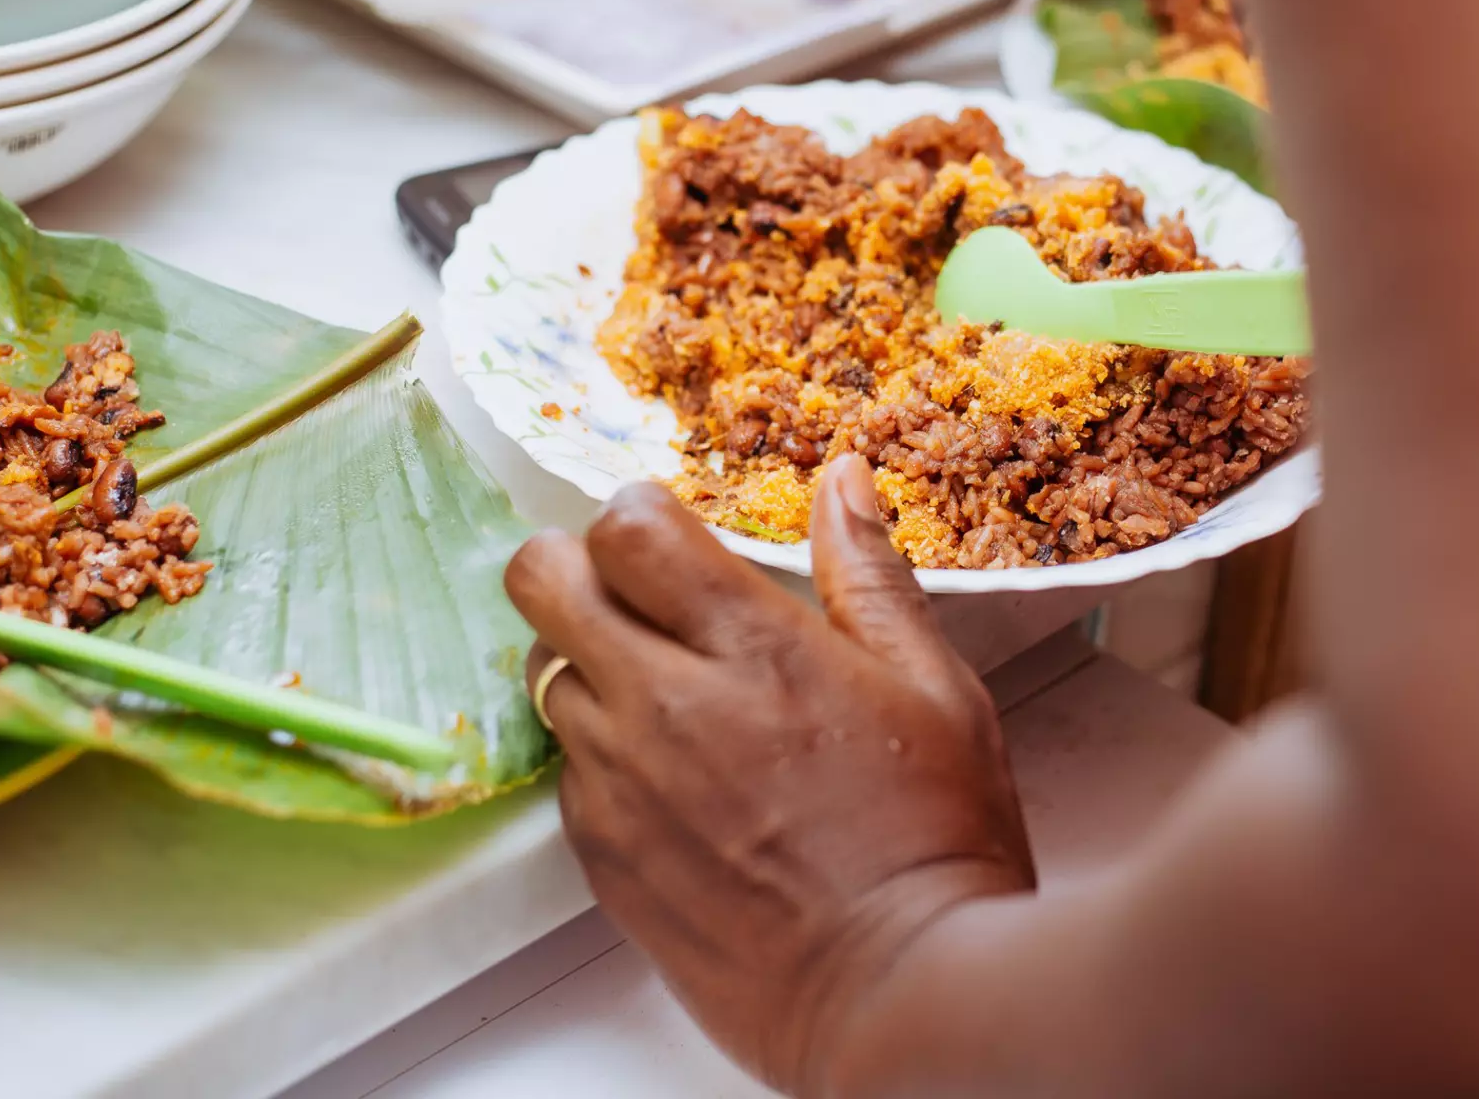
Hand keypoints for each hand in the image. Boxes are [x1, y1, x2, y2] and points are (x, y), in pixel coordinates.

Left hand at [505, 457, 1035, 1093]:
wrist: (899, 998)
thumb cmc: (936, 843)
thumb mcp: (935, 689)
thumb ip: (870, 575)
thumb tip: (843, 479)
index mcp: (755, 650)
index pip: (625, 528)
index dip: (640, 516)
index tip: (675, 537)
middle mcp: (667, 707)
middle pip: (542, 582)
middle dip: (576, 566)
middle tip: (637, 595)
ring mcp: (623, 787)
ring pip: (542, 674)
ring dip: (588, 663)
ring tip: (667, 694)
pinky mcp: (602, 858)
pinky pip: (565, 769)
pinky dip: (600, 752)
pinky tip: (674, 776)